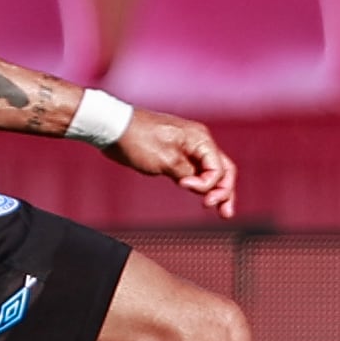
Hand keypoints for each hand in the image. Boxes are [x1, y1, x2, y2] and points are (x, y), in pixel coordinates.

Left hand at [111, 109, 236, 219]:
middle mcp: (199, 141)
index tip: (183, 186)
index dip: (207, 184)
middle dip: (225, 192)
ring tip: (223, 212)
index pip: (218, 168)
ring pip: (212, 172)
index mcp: (199, 139)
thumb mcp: (165, 160)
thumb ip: (187, 174)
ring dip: (218, 191)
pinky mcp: (177, 155)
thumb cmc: (137, 140)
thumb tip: (200, 186)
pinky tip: (204, 198)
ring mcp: (188, 148)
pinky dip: (202, 185)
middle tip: (225, 213)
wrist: (113, 127)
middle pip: (223, 170)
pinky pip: (197, 171)